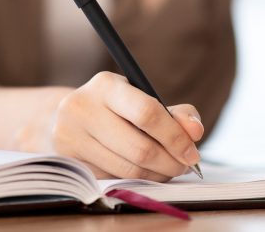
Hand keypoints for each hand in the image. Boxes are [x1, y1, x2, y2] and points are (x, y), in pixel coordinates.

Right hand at [40, 71, 204, 181]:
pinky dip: (138, 180)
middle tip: (185, 166)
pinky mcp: (70, 162)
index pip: (147, 113)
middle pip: (140, 148)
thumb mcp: (141, 98)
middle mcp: (82, 108)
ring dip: (157, 175)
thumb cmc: (115, 107)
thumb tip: (195, 131)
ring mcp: (70, 137)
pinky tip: (147, 172)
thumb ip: (175, 113)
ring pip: (128, 170)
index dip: (175, 137)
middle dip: (170, 162)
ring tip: (170, 169)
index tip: (193, 152)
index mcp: (105, 85)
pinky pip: (115, 179)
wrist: (69, 117)